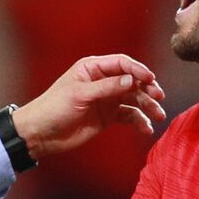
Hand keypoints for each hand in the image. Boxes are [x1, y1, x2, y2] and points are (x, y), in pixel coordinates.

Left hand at [12, 54, 164, 159]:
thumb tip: (132, 79)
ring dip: (147, 106)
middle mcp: (102, 81)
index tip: (150, 79)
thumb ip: (107, 87)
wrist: (40, 134)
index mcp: (92, 68)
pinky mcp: (107, 116)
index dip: (137, 70)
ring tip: (158, 116)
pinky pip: (128, 116)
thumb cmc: (53, 108)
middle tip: (158, 98)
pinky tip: (146, 129)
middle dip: (146, 89)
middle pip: (132, 81)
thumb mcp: (80, 94)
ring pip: (133, 99)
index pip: (121, 64)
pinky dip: (139, 121)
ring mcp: (106, 99)